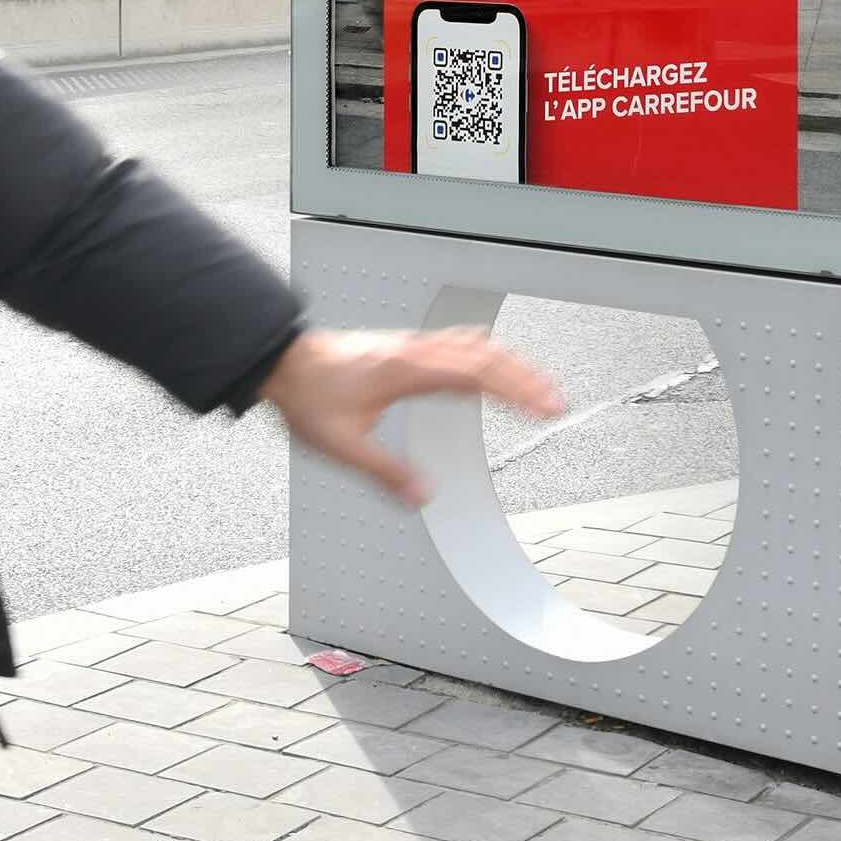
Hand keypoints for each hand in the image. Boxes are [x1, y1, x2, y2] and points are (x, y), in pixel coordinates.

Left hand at [260, 327, 565, 506]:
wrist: (283, 363)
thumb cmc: (308, 397)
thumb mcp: (343, 446)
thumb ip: (386, 473)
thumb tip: (424, 497)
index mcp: (407, 371)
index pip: (477, 374)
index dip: (517, 391)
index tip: (546, 408)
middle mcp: (415, 351)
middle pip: (487, 354)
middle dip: (527, 378)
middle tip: (556, 403)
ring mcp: (412, 345)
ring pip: (474, 344)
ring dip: (510, 364)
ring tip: (537, 387)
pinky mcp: (405, 347)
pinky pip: (458, 343)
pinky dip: (486, 355)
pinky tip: (491, 366)